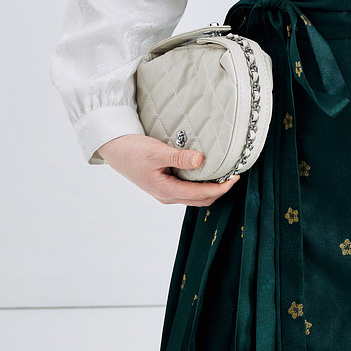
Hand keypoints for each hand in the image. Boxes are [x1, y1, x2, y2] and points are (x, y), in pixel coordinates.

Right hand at [95, 134, 241, 206]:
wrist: (114, 150)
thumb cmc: (133, 151)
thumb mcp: (157, 152)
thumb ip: (179, 157)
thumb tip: (201, 160)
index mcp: (167, 191)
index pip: (202, 194)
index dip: (221, 188)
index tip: (236, 178)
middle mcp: (167, 196)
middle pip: (201, 200)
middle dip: (219, 191)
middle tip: (235, 176)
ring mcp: (165, 192)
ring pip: (194, 196)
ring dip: (210, 188)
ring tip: (224, 174)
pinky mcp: (163, 185)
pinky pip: (187, 189)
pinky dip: (200, 184)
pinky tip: (205, 172)